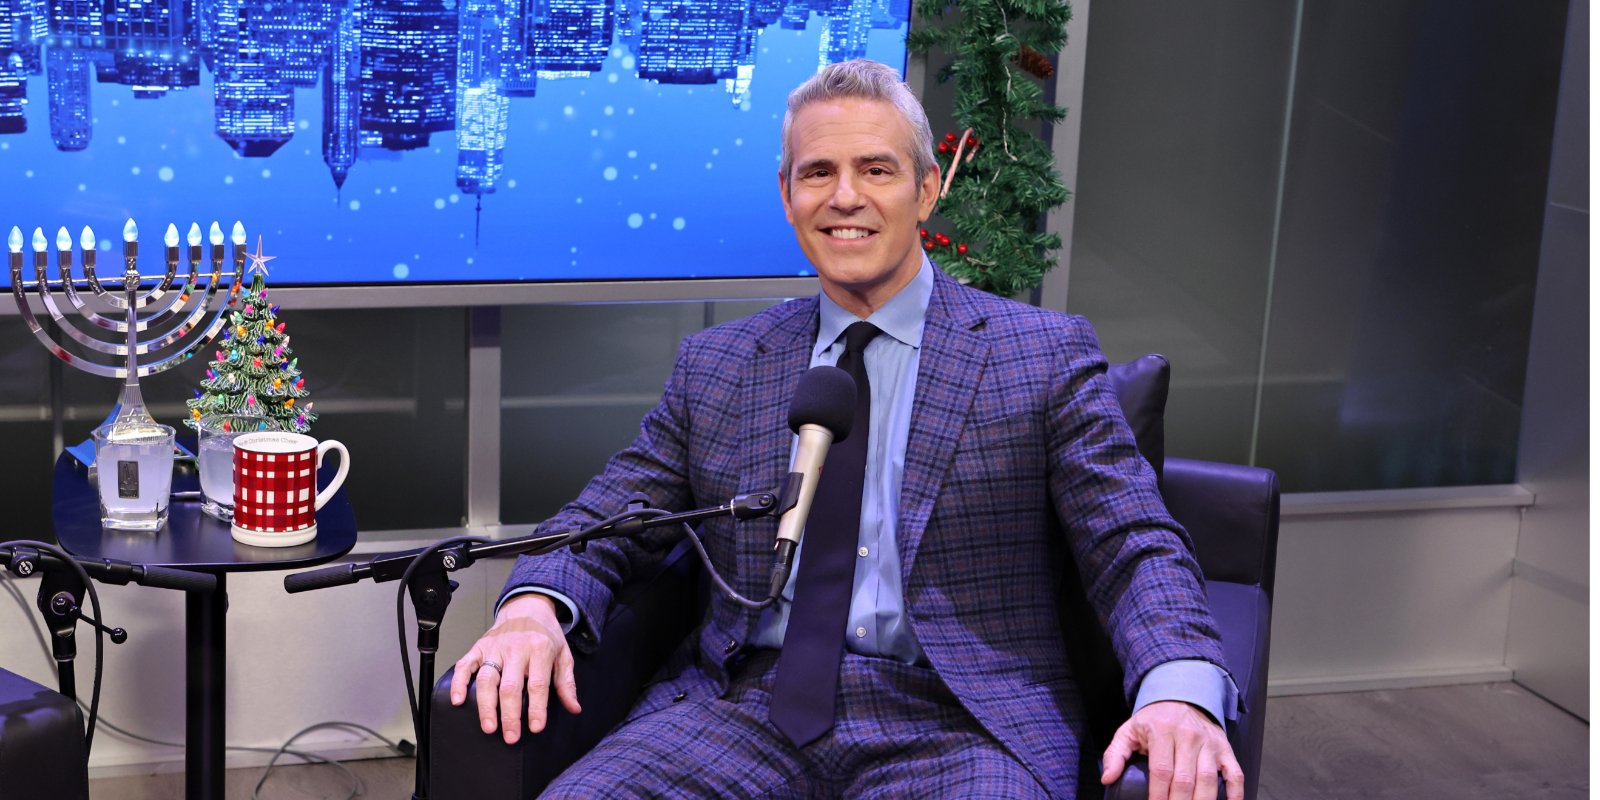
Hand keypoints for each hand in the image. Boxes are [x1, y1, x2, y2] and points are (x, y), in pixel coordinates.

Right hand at [449, 593, 581, 743]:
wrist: (527, 607)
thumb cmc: (545, 634)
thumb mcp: (563, 655)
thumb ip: (566, 683)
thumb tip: (574, 708)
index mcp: (540, 650)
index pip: (538, 684)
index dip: (536, 708)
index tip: (535, 727)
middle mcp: (516, 649)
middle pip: (510, 686)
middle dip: (510, 714)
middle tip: (510, 736)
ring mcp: (495, 648)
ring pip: (487, 679)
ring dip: (486, 706)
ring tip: (489, 727)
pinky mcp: (479, 647)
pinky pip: (465, 665)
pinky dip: (459, 683)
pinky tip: (458, 700)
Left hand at [1100, 700, 1242, 799]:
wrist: (1182, 695)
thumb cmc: (1153, 720)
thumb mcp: (1129, 731)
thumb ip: (1115, 754)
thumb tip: (1107, 778)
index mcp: (1162, 731)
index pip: (1161, 770)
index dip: (1158, 795)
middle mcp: (1189, 736)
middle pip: (1185, 779)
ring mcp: (1210, 743)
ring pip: (1209, 780)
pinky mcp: (1225, 749)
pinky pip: (1235, 774)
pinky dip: (1235, 795)